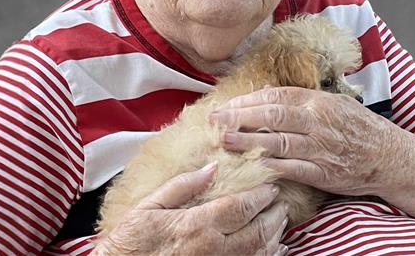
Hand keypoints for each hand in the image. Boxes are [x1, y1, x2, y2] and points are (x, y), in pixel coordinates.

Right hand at [91, 163, 288, 254]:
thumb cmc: (133, 240)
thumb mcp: (150, 205)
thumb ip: (183, 185)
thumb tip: (212, 167)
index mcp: (196, 225)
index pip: (240, 208)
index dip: (260, 196)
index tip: (271, 187)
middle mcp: (212, 250)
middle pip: (257, 232)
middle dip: (274, 215)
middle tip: (281, 202)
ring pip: (259, 253)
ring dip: (275, 236)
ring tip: (281, 221)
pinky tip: (275, 250)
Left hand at [210, 86, 395, 196]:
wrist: (389, 155)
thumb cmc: (357, 125)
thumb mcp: (332, 101)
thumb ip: (300, 97)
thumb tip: (265, 92)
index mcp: (316, 101)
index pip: (275, 95)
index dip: (248, 100)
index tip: (226, 103)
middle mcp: (316, 121)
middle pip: (272, 116)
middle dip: (239, 117)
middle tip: (214, 119)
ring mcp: (319, 147)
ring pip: (278, 142)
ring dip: (248, 141)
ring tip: (224, 140)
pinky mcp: (323, 172)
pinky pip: (292, 169)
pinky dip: (270, 167)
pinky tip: (250, 165)